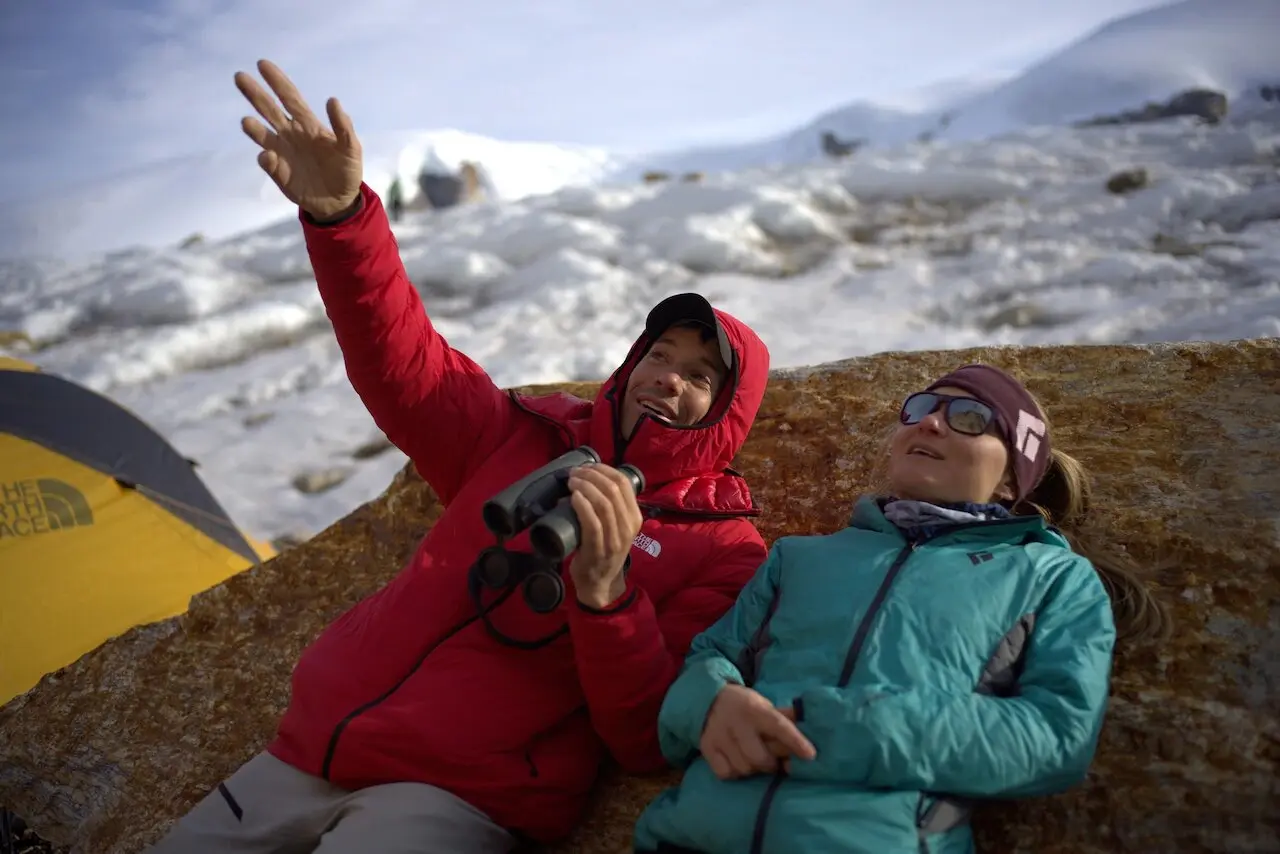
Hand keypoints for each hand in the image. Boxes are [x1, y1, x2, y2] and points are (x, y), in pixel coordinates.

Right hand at [233, 59, 363, 221]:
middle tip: (239, 77)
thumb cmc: (347, 170)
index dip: (278, 81)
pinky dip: (267, 159)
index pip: (290, 98)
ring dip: (253, 128)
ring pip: (263, 135)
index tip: (262, 64)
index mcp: (308, 124)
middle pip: (269, 110)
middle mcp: (291, 134)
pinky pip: (269, 163)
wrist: (340, 201)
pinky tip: (269, 156)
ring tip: (246, 122)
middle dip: (255, 94)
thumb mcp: (352, 148)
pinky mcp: (279, 173)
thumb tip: (332, 100)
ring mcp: (283, 153)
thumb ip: (343, 127)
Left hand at [566, 464, 643, 607]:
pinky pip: (593, 524)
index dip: (604, 469)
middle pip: (613, 490)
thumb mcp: (615, 527)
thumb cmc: (604, 550)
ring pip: (604, 504)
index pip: (624, 483)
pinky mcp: (599, 550)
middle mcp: (628, 526)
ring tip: (571, 481)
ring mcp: (615, 539)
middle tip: (574, 473)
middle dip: (591, 475)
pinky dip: (583, 506)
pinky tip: (574, 497)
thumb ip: (609, 507)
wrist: (600, 584)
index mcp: (635, 517)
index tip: (587, 466)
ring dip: (585, 487)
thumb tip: (586, 482)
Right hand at [699, 685, 815, 779]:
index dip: (796, 741)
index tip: (811, 756)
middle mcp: (737, 723)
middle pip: (759, 757)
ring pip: (743, 768)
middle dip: (771, 764)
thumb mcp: (764, 705)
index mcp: (755, 709)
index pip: (779, 726)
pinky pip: (726, 773)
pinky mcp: (707, 748)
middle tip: (774, 761)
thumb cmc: (745, 706)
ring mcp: (720, 736)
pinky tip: (737, 762)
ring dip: (753, 769)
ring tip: (754, 759)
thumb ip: (785, 718)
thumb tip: (813, 726)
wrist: (708, 700)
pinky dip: (735, 772)